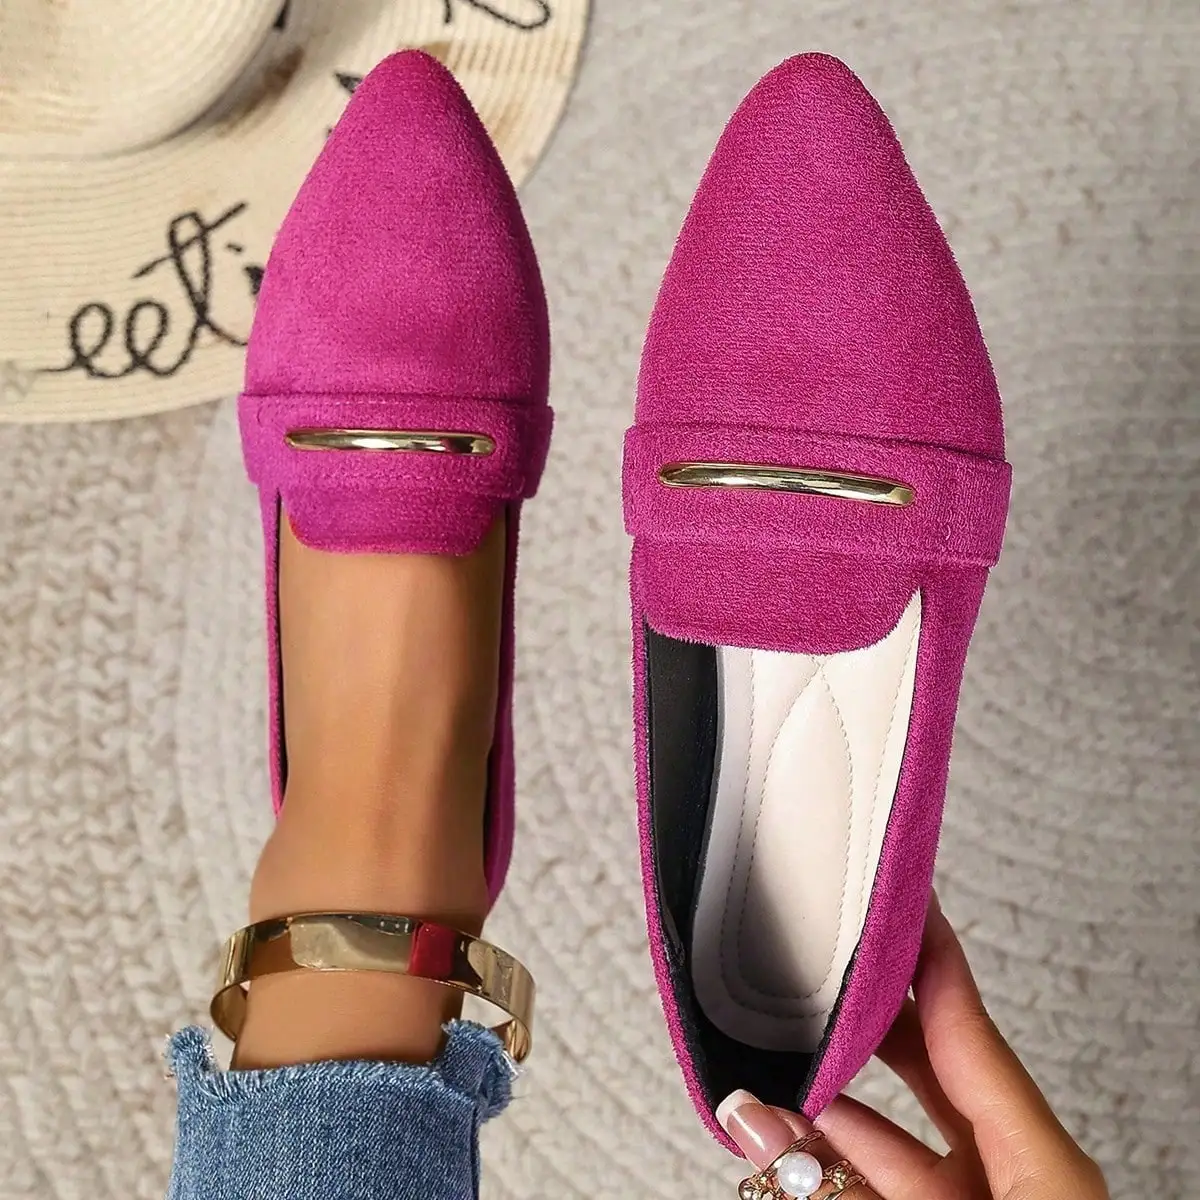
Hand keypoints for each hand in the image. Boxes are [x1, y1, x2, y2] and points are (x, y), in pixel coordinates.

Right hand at [717, 895, 1108, 1199]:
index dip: (927, 954)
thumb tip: (753, 1119)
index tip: (897, 892)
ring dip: (822, 1115)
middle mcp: (1013, 1186)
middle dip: (859, 1026)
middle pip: (927, 1076)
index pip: (968, 1030)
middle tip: (811, 971)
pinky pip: (881, 1187)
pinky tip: (782, 1151)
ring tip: (760, 1083)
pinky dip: (829, 1171)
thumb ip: (834, 1183)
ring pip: (890, 1144)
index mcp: (1042, 1171)